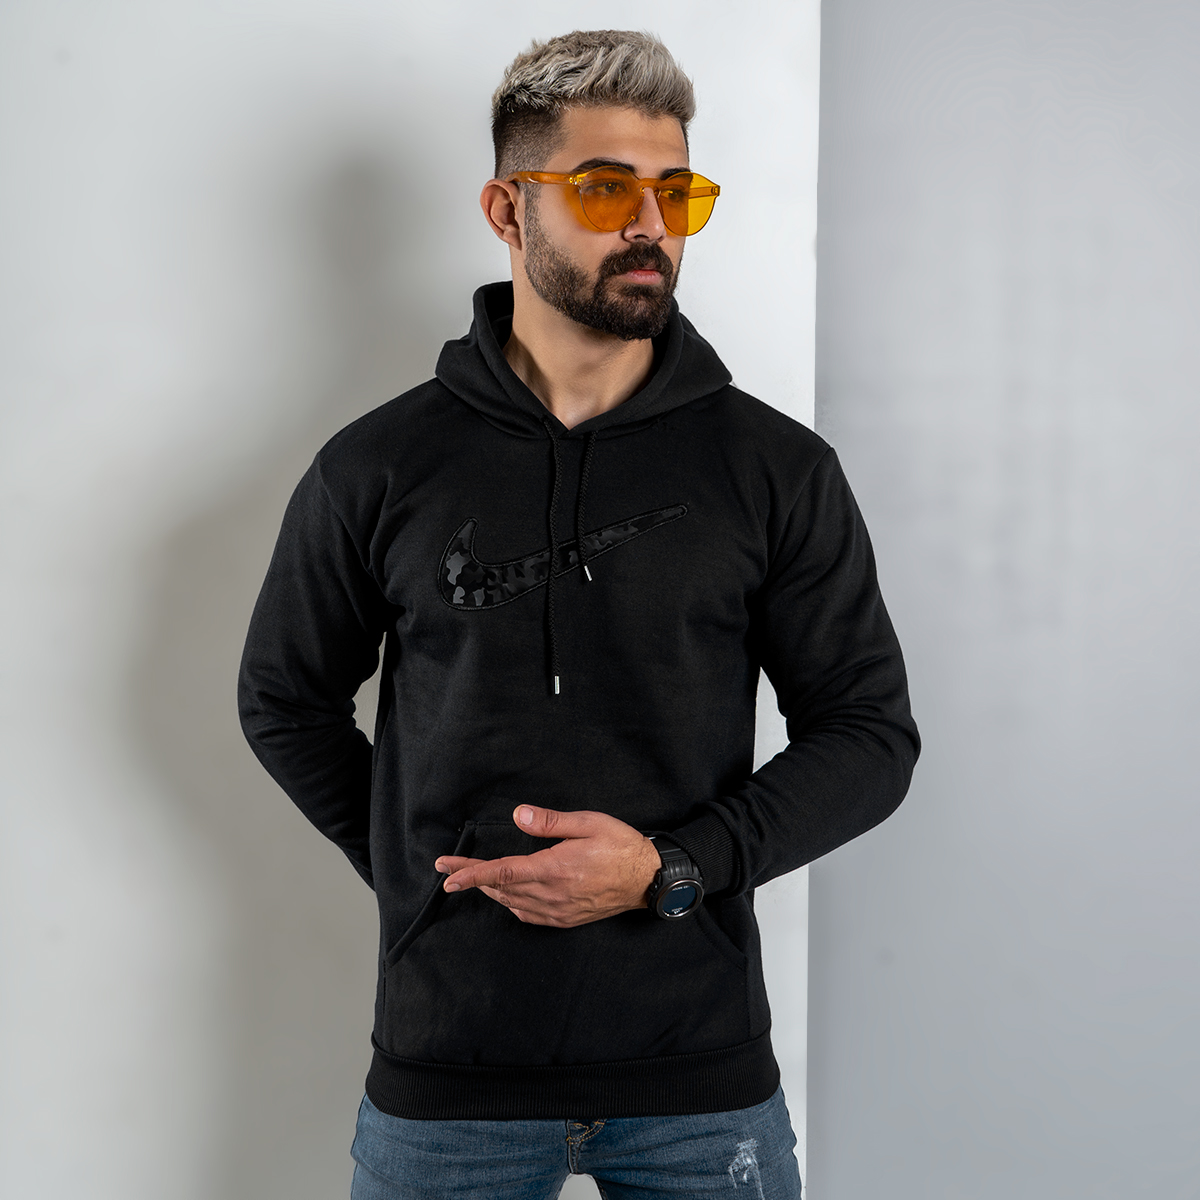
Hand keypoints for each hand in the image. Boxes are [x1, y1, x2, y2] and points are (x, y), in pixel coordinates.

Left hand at [434, 805, 661, 927]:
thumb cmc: (622, 846)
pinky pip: (528, 914)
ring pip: (512, 903)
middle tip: (448, 871)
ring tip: (472, 879)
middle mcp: (553, 894)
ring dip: (489, 891)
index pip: (503, 872)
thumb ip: (551, 821)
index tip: (448, 874)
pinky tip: (506, 895)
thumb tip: (518, 815)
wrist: (649, 879)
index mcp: (555, 869)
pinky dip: (511, 904)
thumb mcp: (590, 823)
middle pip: (500, 889)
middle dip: (471, 879)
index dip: (472, 874)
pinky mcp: (566, 918)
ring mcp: (559, 910)